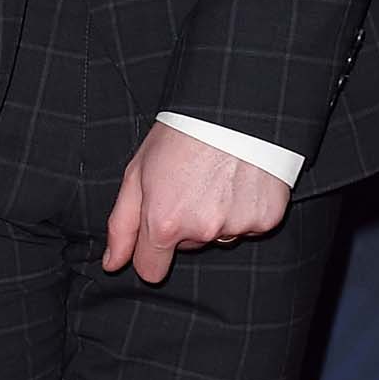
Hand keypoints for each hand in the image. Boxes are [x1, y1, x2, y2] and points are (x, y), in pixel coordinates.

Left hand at [103, 123, 289, 285]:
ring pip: (219, 237)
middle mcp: (202, 231)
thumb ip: (122, 225)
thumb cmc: (180, 135)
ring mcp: (237, 226)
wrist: (233, 109)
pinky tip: (240, 181)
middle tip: (189, 184)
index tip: (154, 233)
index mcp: (164, 223)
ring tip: (216, 179)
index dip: (149, 252)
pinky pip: (249, 226)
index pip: (150, 270)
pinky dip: (244, 209)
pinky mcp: (267, 219)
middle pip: (187, 247)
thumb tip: (112, 264)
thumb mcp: (137, 174)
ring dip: (216, 217)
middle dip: (185, 224)